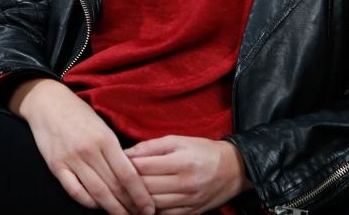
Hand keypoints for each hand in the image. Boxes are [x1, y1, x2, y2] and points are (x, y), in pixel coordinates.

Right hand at [9, 78, 155, 214]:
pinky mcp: (56, 166)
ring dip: (113, 208)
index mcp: (105, 138)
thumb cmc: (79, 113)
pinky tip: (98, 206)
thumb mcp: (102, 125)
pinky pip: (75, 191)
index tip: (150, 207)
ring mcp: (71, 159)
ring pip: (97, 193)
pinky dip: (89, 202)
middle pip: (115, 186)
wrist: (47, 103)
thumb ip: (115, 149)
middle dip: (130, 205)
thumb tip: (134, 175)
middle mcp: (89, 150)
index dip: (140, 195)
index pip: (128, 174)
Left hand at [124, 135, 251, 213]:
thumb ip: (151, 146)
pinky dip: (150, 210)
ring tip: (124, 191)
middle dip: (127, 184)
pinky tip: (141, 203)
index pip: (144, 167)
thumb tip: (126, 153)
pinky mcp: (190, 212)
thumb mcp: (178, 140)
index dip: (125, 165)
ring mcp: (188, 201)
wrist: (234, 169)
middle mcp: (185, 183)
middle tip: (114, 179)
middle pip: (145, 187)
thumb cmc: (203, 151)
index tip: (114, 162)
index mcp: (181, 161)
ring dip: (136, 199)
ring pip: (152, 204)